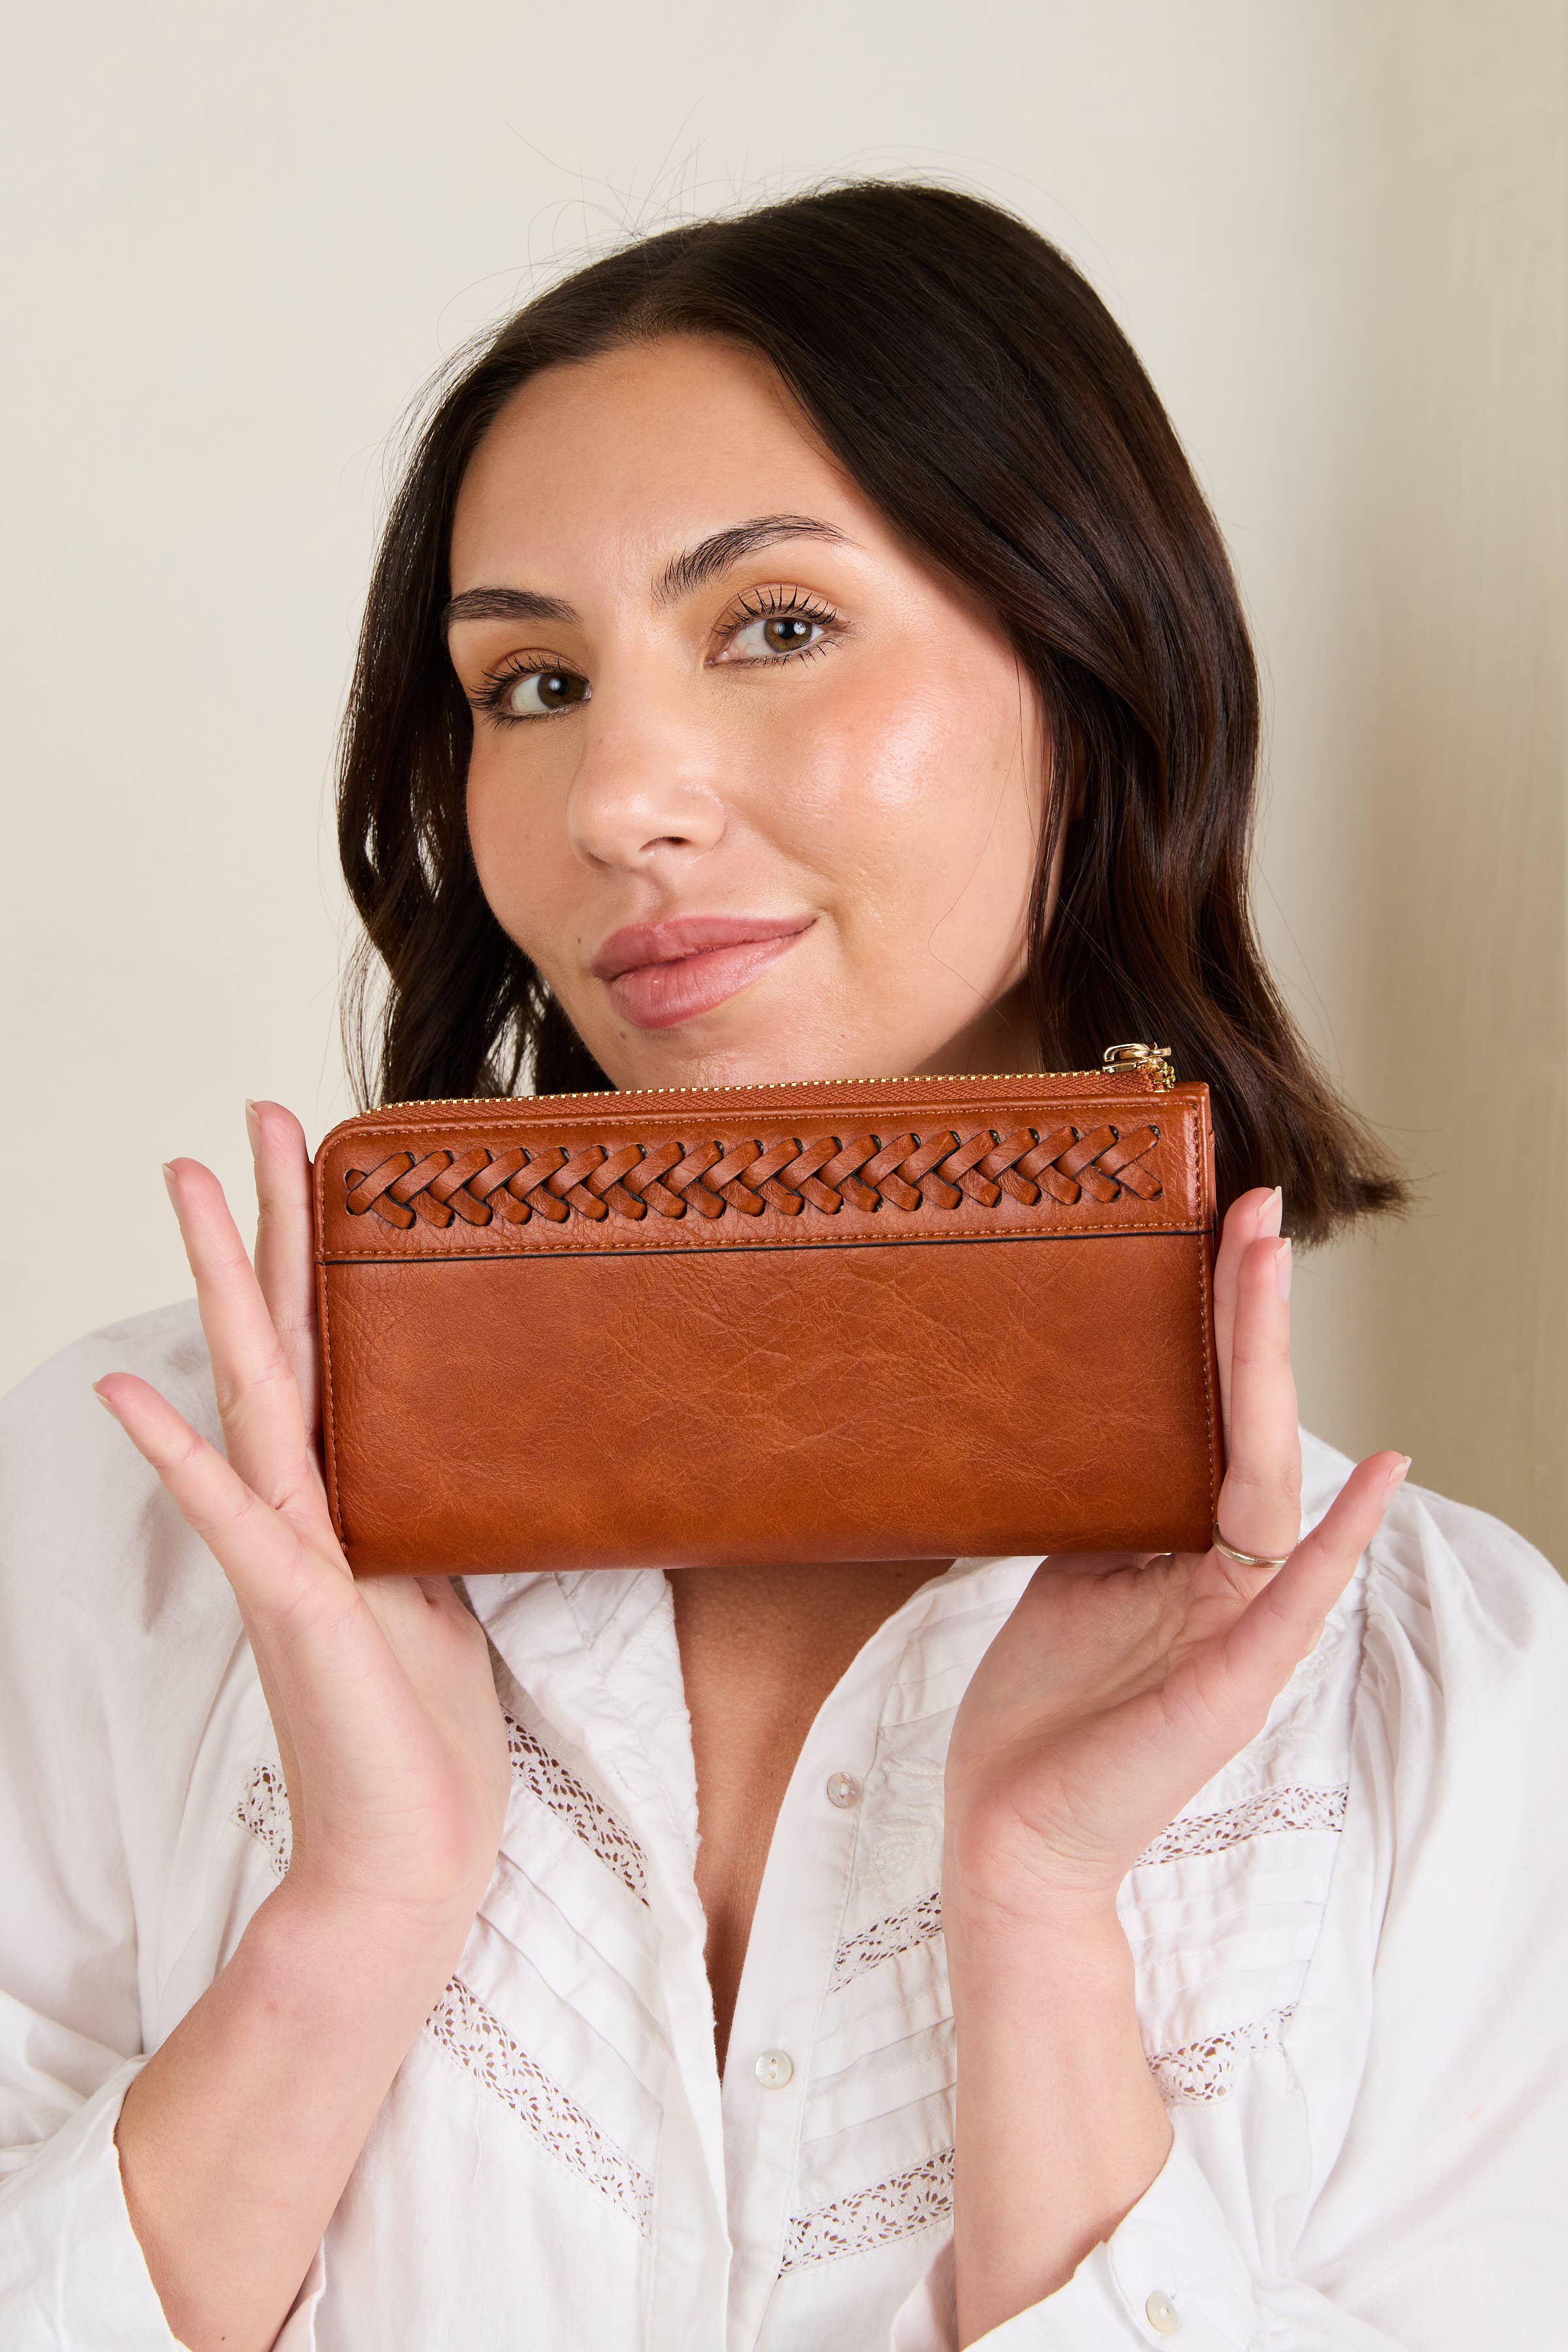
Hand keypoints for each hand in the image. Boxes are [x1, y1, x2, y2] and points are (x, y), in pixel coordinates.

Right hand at [95, 1103, 509, 1945]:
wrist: (409, 1856)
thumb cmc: (425, 1736)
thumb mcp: (446, 1593)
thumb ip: (427, 1518)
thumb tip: (454, 1456)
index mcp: (348, 1503)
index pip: (326, 1353)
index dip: (318, 1258)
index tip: (323, 1163)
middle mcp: (305, 1513)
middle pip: (277, 1340)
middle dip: (261, 1229)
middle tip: (246, 1122)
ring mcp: (290, 1556)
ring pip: (248, 1391)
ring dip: (220, 1287)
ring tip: (191, 1188)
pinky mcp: (294, 1611)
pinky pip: (231, 1518)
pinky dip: (177, 1454)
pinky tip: (128, 1392)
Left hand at [943, 1186, 1408, 1919]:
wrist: (1007, 1834)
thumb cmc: (1042, 1712)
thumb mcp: (1070, 1575)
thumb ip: (1107, 1502)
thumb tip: (1100, 1415)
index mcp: (1190, 1553)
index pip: (1221, 1417)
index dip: (1228, 1324)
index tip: (1229, 1224)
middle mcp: (1229, 1581)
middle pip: (1254, 1427)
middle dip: (1255, 1315)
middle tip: (1259, 1211)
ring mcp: (1237, 1632)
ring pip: (1272, 1484)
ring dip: (1273, 1374)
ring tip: (1273, 1273)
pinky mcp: (1227, 1689)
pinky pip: (1293, 1601)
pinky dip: (1340, 1538)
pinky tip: (1380, 1475)